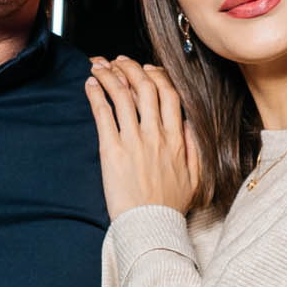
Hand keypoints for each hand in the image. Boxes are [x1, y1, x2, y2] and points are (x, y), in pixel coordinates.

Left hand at [86, 55, 199, 219]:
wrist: (151, 226)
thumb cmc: (170, 206)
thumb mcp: (195, 176)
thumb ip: (193, 148)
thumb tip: (188, 125)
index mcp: (176, 139)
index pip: (169, 94)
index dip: (157, 75)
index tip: (147, 69)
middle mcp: (156, 135)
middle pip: (145, 87)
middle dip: (131, 68)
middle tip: (119, 60)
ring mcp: (134, 141)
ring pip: (122, 95)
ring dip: (109, 75)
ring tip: (99, 66)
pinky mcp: (112, 151)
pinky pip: (104, 114)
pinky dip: (96, 95)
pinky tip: (90, 85)